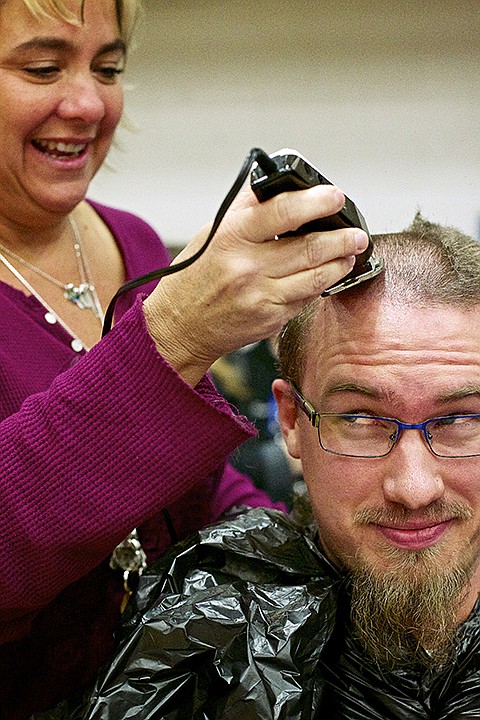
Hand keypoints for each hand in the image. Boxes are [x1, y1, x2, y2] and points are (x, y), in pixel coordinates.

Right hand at [143, 184, 367, 384]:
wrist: (179, 327)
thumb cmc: (193, 277)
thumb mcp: (211, 233)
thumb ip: (245, 208)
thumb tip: (273, 180)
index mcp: (231, 237)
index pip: (283, 211)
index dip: (316, 201)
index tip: (335, 197)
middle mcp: (248, 267)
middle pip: (310, 246)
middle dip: (342, 237)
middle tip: (356, 232)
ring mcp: (261, 296)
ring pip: (316, 276)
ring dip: (340, 262)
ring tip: (350, 251)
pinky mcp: (271, 318)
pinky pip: (306, 297)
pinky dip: (321, 283)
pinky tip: (328, 274)